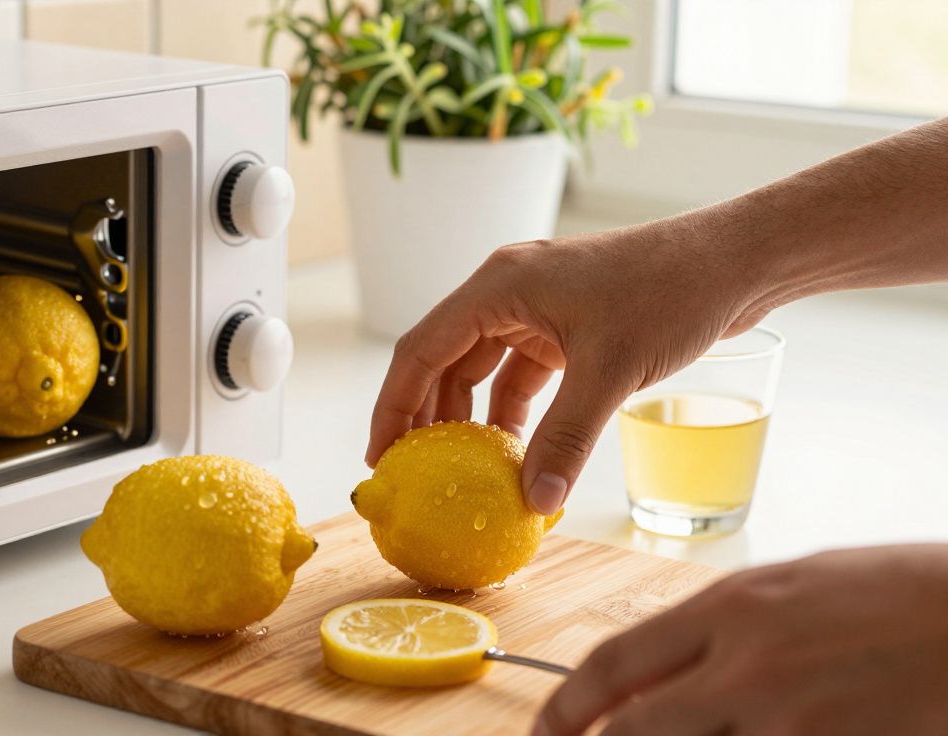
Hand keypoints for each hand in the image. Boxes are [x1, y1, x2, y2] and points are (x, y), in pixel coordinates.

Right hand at [366, 223, 772, 513]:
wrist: (734, 261)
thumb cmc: (671, 291)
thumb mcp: (610, 371)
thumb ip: (565, 440)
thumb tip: (533, 502)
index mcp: (499, 286)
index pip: (421, 349)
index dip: (394, 405)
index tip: (383, 456)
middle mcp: (508, 291)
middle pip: (444, 359)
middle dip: (428, 417)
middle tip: (417, 473)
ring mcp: (538, 307)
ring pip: (483, 369)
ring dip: (473, 418)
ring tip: (464, 470)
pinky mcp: (568, 325)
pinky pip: (522, 374)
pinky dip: (514, 412)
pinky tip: (516, 450)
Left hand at [534, 545, 947, 734]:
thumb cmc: (897, 595)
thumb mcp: (792, 589)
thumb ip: (724, 630)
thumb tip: (672, 668)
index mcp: (731, 608)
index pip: (616, 660)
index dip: (569, 702)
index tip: (547, 728)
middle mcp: (748, 668)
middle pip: (636, 730)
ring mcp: (790, 722)